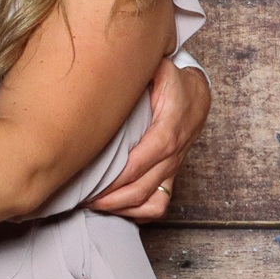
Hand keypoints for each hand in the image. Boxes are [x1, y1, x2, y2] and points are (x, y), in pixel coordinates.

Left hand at [88, 59, 209, 221]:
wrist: (197, 94)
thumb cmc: (173, 81)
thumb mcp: (157, 68)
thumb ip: (135, 70)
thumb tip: (104, 66)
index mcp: (167, 130)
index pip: (138, 163)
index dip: (113, 178)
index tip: (89, 182)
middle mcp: (172, 154)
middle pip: (140, 188)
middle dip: (110, 197)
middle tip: (81, 196)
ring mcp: (173, 168)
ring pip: (150, 201)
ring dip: (121, 207)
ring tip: (94, 204)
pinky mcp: (173, 176)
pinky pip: (160, 205)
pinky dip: (138, 211)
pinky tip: (117, 207)